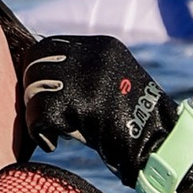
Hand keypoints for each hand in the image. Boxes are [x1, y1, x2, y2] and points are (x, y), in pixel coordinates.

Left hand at [20, 34, 174, 184]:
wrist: (159, 147)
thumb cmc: (133, 124)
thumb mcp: (111, 83)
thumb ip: (84, 72)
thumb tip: (43, 74)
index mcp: (102, 46)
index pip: (49, 45)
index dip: (38, 69)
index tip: (42, 93)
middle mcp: (93, 54)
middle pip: (36, 60)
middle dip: (33, 89)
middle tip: (43, 114)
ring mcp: (87, 76)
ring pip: (34, 86)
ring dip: (36, 112)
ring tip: (51, 130)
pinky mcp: (81, 103)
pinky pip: (38, 112)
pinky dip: (39, 132)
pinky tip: (52, 143)